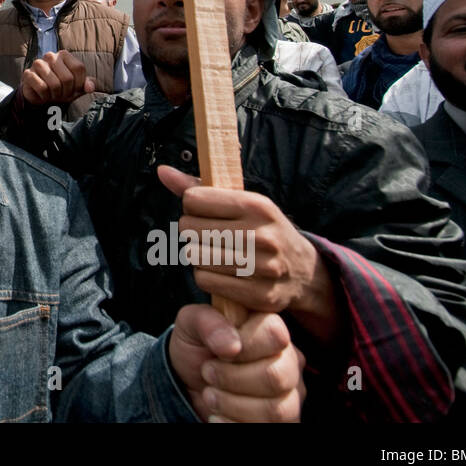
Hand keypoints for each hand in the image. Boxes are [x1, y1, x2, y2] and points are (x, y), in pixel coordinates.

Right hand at [18, 50, 94, 106]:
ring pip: (54, 84)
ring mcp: (38, 64)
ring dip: (56, 95)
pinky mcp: (28, 74)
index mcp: (64, 54)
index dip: (79, 83)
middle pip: (67, 78)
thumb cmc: (62, 88)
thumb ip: (88, 84)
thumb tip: (90, 87)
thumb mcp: (78, 86)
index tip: (75, 88)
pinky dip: (45, 96)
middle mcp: (51, 56)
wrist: (42, 95)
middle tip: (62, 93)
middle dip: (67, 91)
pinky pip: (42, 88)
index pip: (78, 68)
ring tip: (53, 94)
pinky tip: (44, 95)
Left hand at [159, 165, 337, 341]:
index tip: (204, 212)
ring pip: (194, 256)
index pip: (193, 199)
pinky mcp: (260, 294)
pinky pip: (205, 281)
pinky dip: (205, 277)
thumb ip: (198, 186)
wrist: (303, 270)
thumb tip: (162, 171)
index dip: (192, 206)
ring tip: (213, 253)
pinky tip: (219, 272)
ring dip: (197, 255)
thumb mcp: (240, 201)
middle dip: (191, 232)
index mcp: (257, 205)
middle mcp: (262, 235)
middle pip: (189, 228)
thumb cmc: (261, 229)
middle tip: (207, 236)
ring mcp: (263, 267)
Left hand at [170, 304, 304, 421]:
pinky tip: (217, 415)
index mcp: (270, 329)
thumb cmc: (199, 347)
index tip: (219, 352)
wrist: (191, 382)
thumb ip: (207, 322)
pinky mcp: (285, 420)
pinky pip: (268, 429)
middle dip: (232, 379)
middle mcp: (288, 361)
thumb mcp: (191, 324)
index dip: (243, 346)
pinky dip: (232, 423)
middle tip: (208, 373)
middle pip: (276, 376)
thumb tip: (231, 345)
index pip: (274, 333)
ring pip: (274, 409)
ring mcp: (290, 394)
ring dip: (232, 404)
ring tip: (209, 395)